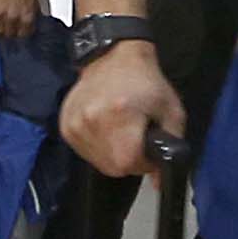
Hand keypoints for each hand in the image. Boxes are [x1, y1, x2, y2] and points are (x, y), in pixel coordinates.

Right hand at [0, 0, 43, 42]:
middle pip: (10, 35)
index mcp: (27, 15)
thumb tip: (29, 23)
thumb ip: (31, 14)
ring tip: (2, 25)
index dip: (23, 33)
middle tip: (11, 29)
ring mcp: (0, 13)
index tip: (21, 31)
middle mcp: (13, 16)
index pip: (24, 34)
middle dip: (11, 32)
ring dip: (0, 29)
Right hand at [59, 40, 183, 178]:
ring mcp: (74, 124)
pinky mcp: (65, 125)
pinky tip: (105, 128)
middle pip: (112, 167)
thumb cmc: (146, 82)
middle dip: (128, 160)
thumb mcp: (171, 111)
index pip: (128, 163)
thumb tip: (159, 182)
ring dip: (112, 154)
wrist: (113, 57)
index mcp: (120, 116)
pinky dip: (98, 147)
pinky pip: (84, 152)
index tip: (147, 148)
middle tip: (135, 139)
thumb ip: (172, 147)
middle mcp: (92, 120)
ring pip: (98, 162)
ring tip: (120, 130)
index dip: (142, 162)